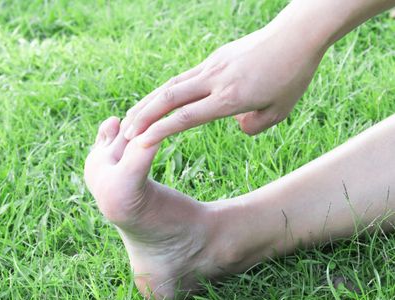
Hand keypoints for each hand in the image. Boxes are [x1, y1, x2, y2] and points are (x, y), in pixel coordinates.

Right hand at [122, 25, 324, 145]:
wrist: (297, 34)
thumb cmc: (292, 75)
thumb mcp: (280, 111)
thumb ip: (255, 126)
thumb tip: (238, 125)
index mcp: (229, 98)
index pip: (185, 117)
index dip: (159, 130)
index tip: (139, 143)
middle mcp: (214, 81)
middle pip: (168, 98)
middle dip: (142, 116)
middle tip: (124, 133)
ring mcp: (211, 66)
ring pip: (171, 85)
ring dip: (149, 102)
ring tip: (133, 117)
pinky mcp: (214, 58)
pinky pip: (184, 77)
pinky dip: (167, 92)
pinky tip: (160, 101)